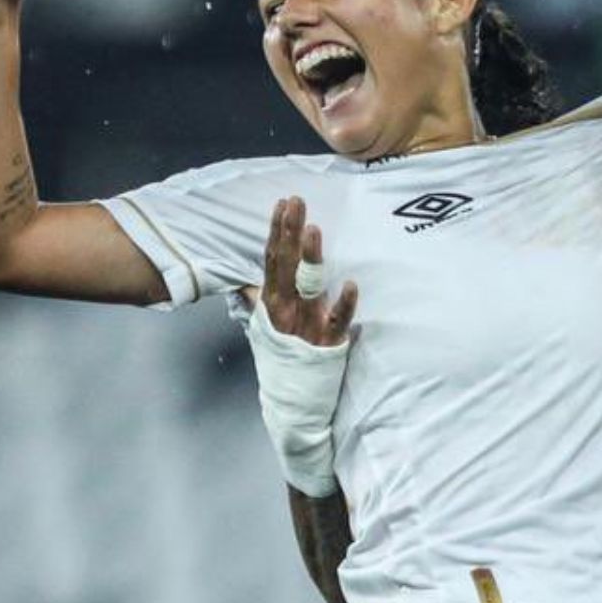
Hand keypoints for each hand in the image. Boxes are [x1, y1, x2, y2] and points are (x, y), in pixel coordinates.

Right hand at [262, 196, 358, 345]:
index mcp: (273, 302)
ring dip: (310, 258)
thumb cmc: (284, 357)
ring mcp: (306, 324)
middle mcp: (286, 310)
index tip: (282, 204)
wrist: (292, 401)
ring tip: (314, 229)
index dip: (277, 231)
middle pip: (286, 264)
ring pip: (307, 287)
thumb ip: (263, 299)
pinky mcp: (327, 342)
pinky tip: (351, 284)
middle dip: (290, 231)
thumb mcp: (269, 325)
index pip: (273, 259)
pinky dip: (344, 304)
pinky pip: (337, 321)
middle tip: (297, 201)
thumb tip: (250, 281)